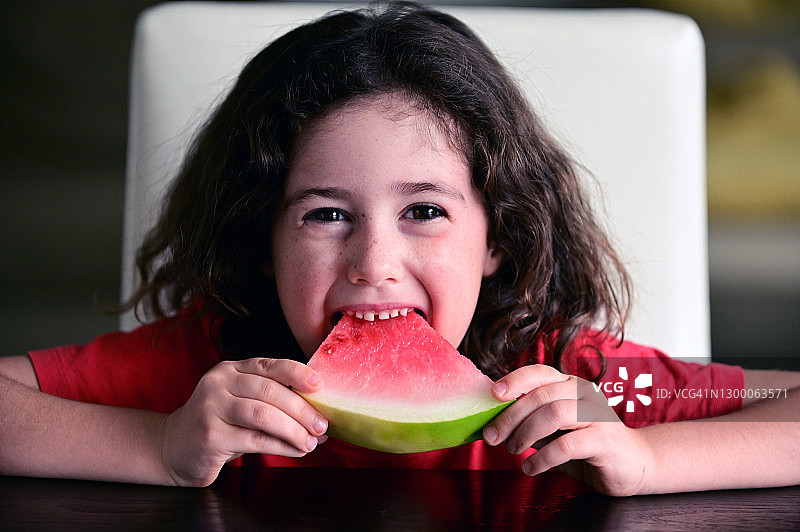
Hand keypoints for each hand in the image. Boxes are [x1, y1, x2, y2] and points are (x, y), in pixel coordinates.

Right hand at [160, 358, 327, 486]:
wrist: (173, 447)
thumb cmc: (219, 424)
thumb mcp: (242, 403)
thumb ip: (273, 402)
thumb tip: (319, 415)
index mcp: (231, 370)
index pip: (269, 365)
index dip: (297, 373)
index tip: (320, 385)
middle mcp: (219, 383)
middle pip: (270, 392)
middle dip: (302, 409)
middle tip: (322, 425)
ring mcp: (211, 408)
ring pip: (264, 415)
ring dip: (294, 430)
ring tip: (311, 442)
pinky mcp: (210, 436)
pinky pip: (255, 440)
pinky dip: (281, 446)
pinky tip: (296, 451)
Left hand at [482, 364, 652, 495]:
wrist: (633, 464)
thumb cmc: (586, 445)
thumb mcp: (553, 431)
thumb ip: (530, 422)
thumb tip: (494, 423)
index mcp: (569, 384)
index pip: (539, 373)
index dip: (514, 380)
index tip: (492, 395)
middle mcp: (584, 393)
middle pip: (541, 396)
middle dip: (511, 417)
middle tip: (493, 437)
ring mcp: (597, 414)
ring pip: (554, 414)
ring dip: (526, 434)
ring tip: (514, 450)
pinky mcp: (606, 439)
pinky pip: (567, 444)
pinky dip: (543, 457)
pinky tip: (530, 467)